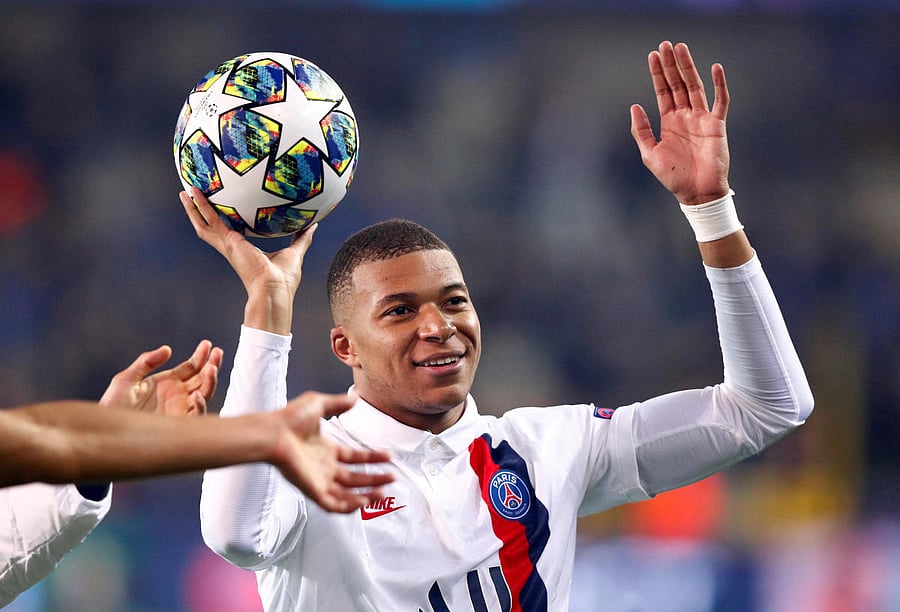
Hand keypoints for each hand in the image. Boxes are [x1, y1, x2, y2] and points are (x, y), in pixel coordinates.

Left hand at [99, 340, 223, 415]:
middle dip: (212, 365)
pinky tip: (196, 395)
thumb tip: (168, 349)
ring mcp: (179, 409)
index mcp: (168, 383)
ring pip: (204, 393)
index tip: (208, 344)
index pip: (191, 367)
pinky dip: (199, 405)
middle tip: (218, 352)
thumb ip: (146, 362)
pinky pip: (195, 415)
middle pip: (202, 378)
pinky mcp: (178, 424)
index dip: (201, 356)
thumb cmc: (113, 405)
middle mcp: (178, 395)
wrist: (106, 428)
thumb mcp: (126, 379)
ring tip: (211, 369)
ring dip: (210, 381)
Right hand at [180, 187, 315, 333]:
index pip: (228, 232)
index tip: (218, 207)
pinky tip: (193, 193)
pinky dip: (200, 207)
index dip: (221, 221)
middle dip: (200, 213)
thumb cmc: (284, 279)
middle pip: (210, 227)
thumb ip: (302, 238)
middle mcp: (232, 247)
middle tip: (192, 196)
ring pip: (204, 223)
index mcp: (244, 250)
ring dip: (193, 208)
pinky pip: (210, 219)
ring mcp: (228, 245)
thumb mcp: (295, 252)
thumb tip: (313, 225)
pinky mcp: (228, 241)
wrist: (275, 290)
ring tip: (185, 191)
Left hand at [272, 391, 394, 512]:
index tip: (389, 457)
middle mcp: (324, 467)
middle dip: (375, 479)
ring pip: (347, 495)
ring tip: (383, 493)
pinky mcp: (313, 490)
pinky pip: (333, 505)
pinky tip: (363, 501)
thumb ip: (338, 403)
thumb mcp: (318, 404)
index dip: (373, 458)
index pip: (354, 458)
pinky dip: (349, 506)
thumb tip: (355, 398)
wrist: (273, 434)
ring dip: (366, 495)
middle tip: (392, 479)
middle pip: (355, 479)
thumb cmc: (290, 419)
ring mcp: (319, 480)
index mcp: (326, 450)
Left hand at [630, 41, 730, 204]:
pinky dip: (719, 84)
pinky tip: (715, 68)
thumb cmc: (673, 177)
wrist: (696, 193)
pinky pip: (720, 100)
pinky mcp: (717, 125)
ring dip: (688, 67)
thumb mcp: (649, 154)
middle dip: (671, 65)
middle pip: (678, 84)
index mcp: (669, 122)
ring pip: (695, 86)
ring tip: (681, 48)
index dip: (658, 73)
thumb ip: (641, 130)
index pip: (663, 91)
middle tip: (666, 44)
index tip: (653, 55)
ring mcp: (701, 118)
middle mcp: (685, 116)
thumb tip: (634, 106)